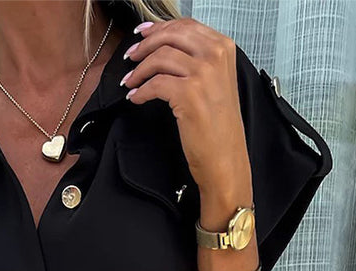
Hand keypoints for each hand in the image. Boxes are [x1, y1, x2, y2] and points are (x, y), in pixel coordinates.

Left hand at [120, 17, 251, 195]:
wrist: (225, 159)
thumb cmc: (220, 128)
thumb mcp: (216, 83)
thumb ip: (198, 60)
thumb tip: (167, 47)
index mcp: (223, 48)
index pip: (186, 25)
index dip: (159, 28)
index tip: (143, 34)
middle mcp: (215, 56)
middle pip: (170, 36)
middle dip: (145, 45)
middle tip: (131, 56)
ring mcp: (203, 74)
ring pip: (160, 57)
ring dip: (139, 69)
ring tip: (130, 81)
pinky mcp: (189, 94)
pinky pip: (155, 83)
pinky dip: (141, 90)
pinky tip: (136, 97)